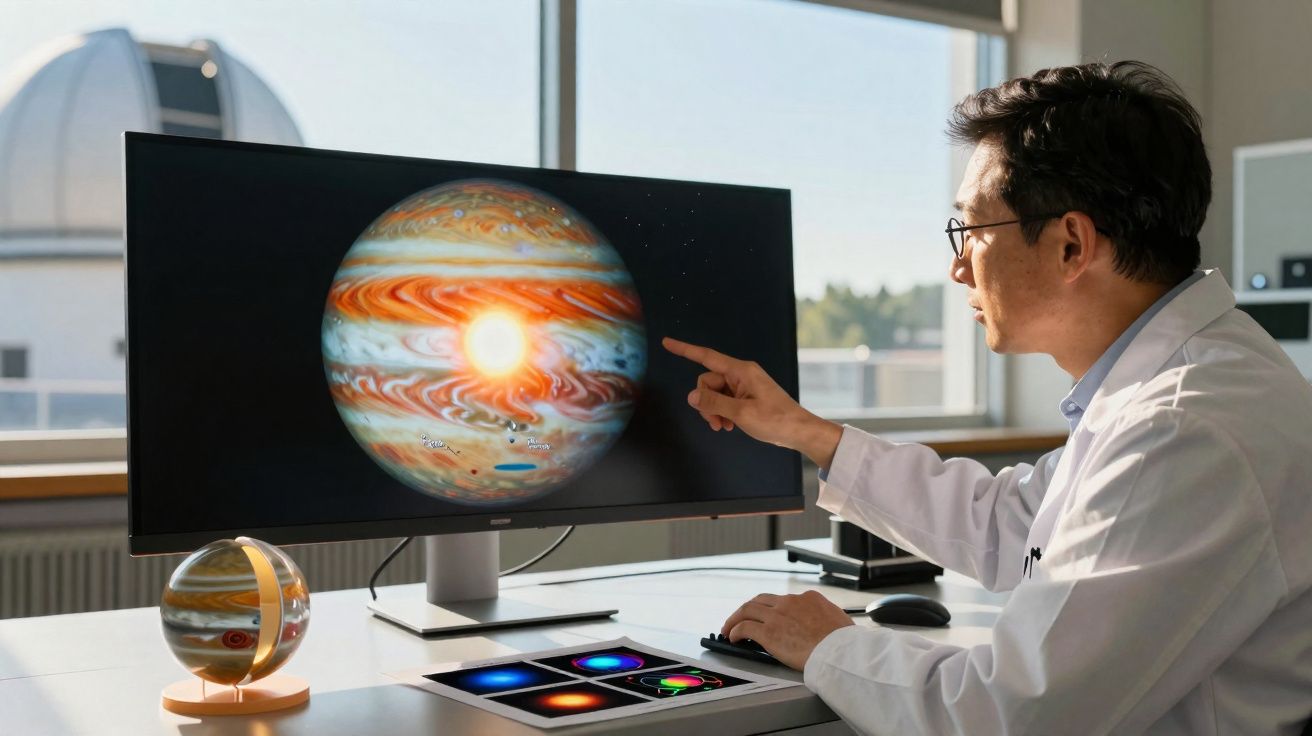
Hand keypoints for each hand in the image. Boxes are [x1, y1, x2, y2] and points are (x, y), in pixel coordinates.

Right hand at [662, 336, 842, 467]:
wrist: (798, 431)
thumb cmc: (775, 420)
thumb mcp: (740, 413)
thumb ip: (713, 403)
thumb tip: (691, 396)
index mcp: (741, 371)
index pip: (706, 357)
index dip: (685, 350)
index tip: (667, 343)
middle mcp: (741, 374)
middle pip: (707, 382)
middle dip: (706, 403)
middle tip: (715, 423)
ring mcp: (743, 385)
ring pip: (714, 394)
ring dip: (714, 411)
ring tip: (723, 427)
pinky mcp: (746, 396)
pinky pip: (724, 400)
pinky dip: (722, 412)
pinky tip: (728, 426)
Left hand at [721, 591, 855, 670]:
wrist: (839, 651)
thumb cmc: (844, 642)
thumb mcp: (839, 620)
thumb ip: (826, 618)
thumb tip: (827, 624)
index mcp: (808, 599)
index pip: (783, 600)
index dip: (771, 608)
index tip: (767, 616)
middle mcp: (790, 603)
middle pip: (761, 600)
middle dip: (748, 609)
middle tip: (741, 618)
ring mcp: (777, 616)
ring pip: (747, 610)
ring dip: (735, 619)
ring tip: (729, 628)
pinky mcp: (768, 632)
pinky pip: (744, 627)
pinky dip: (735, 631)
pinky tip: (733, 637)